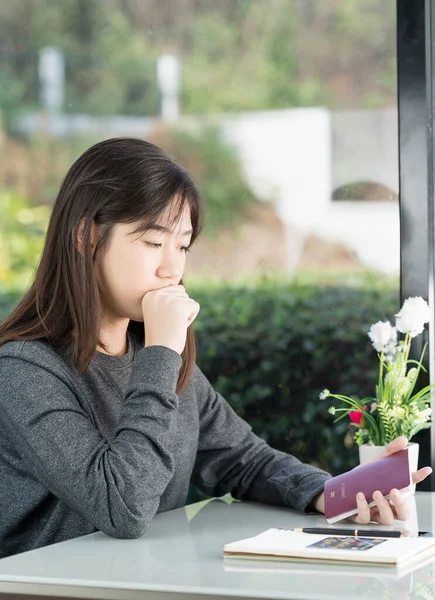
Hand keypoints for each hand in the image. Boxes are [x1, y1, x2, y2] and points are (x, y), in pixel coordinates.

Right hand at [142, 284, 199, 354]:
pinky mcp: (180, 305)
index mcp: (149, 294)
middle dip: (180, 309)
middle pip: (181, 293)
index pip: (172, 290)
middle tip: (168, 323)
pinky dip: (190, 318)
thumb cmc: (160, 335)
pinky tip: (179, 326)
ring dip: (184, 314)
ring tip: (172, 325)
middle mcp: (157, 293)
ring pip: (188, 300)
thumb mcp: (157, 312)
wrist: (159, 351)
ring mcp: (169, 299)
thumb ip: (166, 299)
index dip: (172, 307)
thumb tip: (181, 287)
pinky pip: (195, 306)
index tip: (162, 319)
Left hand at [312, 436, 431, 523]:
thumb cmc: (363, 479)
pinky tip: (359, 496)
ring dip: (383, 506)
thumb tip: (403, 439)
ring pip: (386, 519)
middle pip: (403, 513)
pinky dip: (363, 507)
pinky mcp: (360, 518)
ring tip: (376, 492)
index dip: (417, 478)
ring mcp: (375, 514)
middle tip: (394, 491)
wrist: (339, 488)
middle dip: (401, 504)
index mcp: (394, 494)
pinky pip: (364, 518)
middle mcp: (388, 507)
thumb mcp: (376, 464)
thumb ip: (390, 452)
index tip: (425, 469)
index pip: (409, 488)